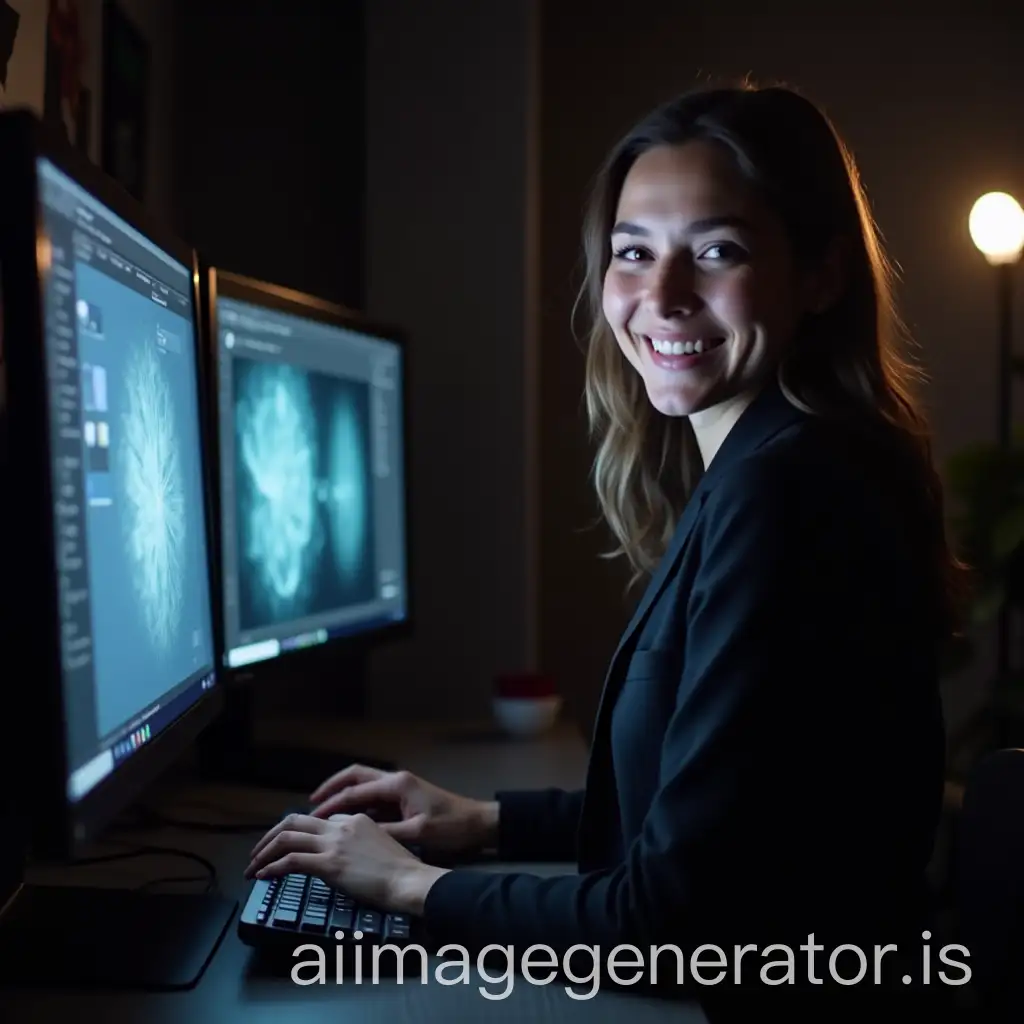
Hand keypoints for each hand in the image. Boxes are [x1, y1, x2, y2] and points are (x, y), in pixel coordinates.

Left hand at [244, 811, 448, 914]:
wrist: (408, 880)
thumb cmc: (401, 870)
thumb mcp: (381, 845)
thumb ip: (359, 842)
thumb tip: (343, 855)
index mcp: (355, 819)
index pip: (317, 821)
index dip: (297, 833)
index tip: (286, 846)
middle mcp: (341, 826)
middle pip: (294, 822)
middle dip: (270, 836)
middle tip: (258, 852)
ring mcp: (334, 844)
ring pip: (286, 838)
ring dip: (264, 852)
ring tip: (253, 867)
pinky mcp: (329, 864)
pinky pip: (291, 861)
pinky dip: (272, 867)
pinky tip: (264, 876)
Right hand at [309, 765, 498, 853]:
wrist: (478, 823)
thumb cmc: (451, 827)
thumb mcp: (418, 834)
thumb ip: (386, 833)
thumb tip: (354, 836)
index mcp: (397, 784)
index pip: (355, 791)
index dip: (331, 804)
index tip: (312, 816)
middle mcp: (395, 781)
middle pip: (355, 777)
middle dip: (332, 788)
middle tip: (311, 804)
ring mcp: (400, 789)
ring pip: (364, 786)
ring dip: (343, 796)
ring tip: (323, 812)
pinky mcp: (404, 800)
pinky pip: (374, 799)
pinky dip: (357, 806)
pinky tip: (347, 822)